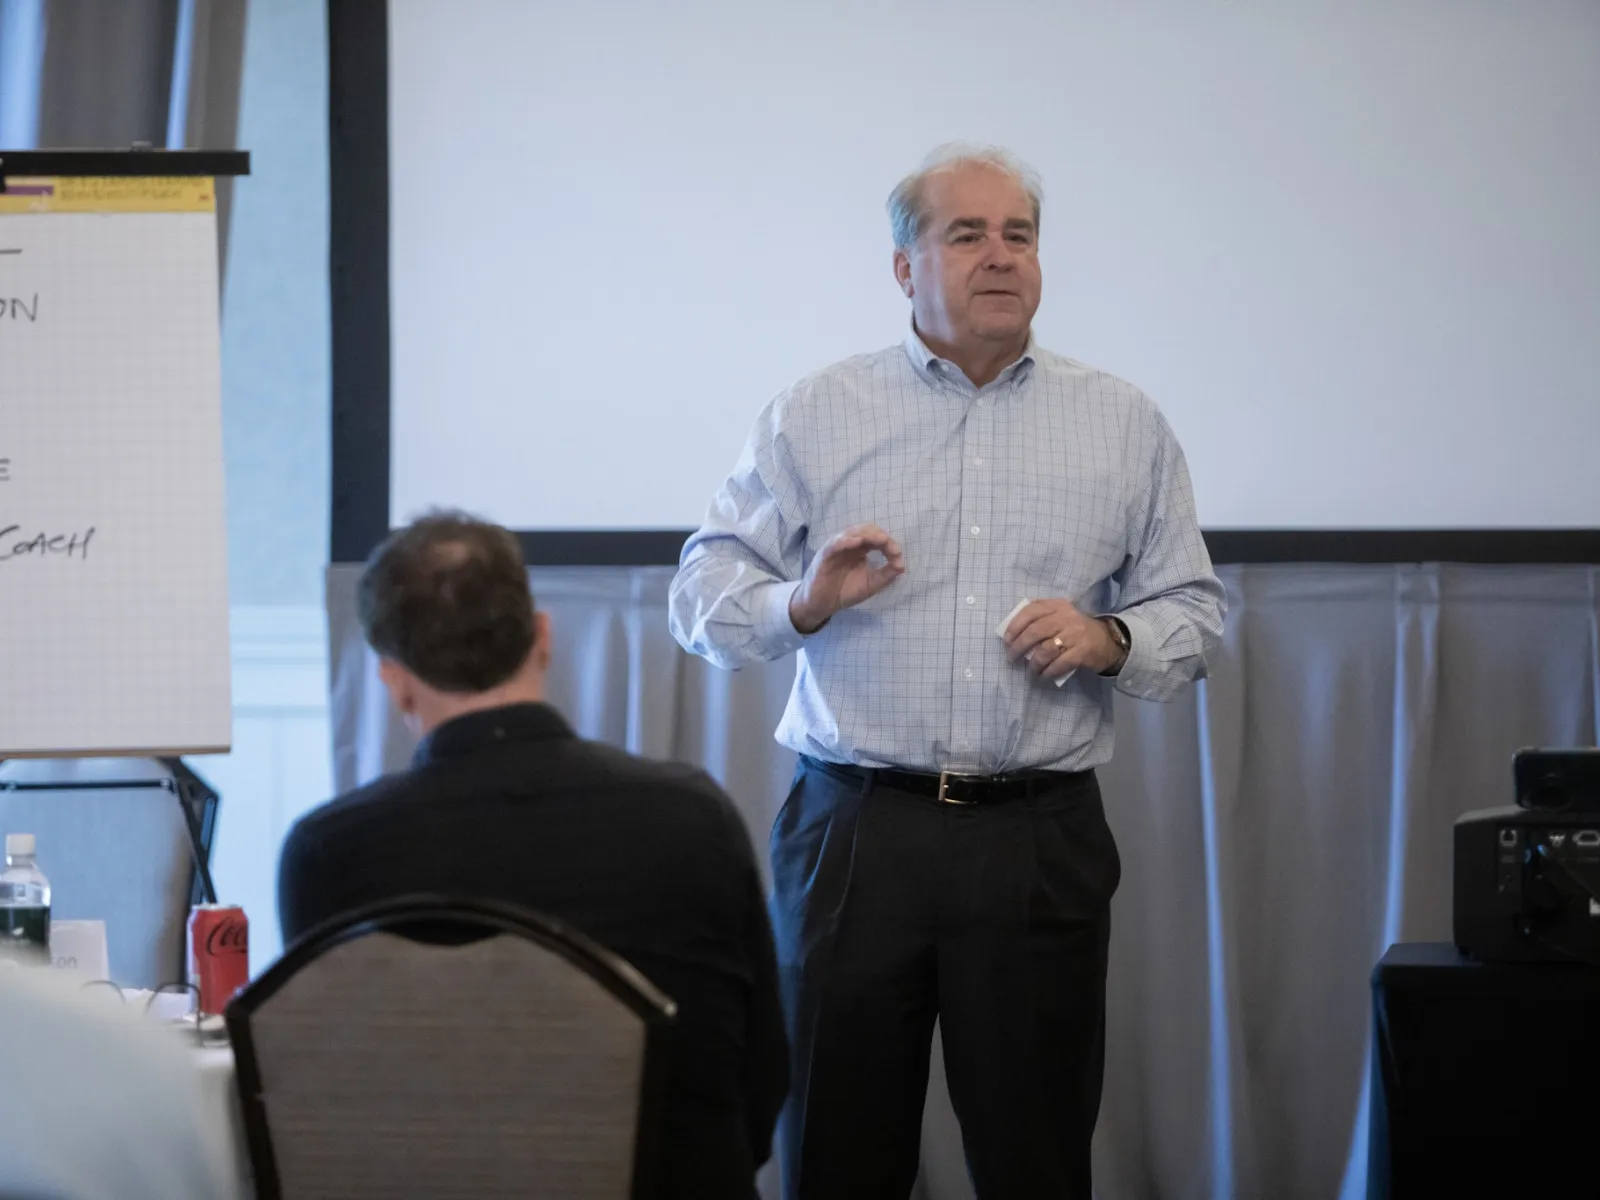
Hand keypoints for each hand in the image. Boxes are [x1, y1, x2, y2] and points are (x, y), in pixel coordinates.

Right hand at [789, 524, 905, 633]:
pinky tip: (858, 542)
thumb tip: (902, 565)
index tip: (898, 556)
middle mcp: (849, 545)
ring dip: (867, 534)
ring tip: (881, 540)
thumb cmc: (845, 591)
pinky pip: (835, 544)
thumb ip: (886, 575)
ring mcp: (836, 548)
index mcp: (860, 550)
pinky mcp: (825, 555)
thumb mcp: (871, 584)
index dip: (889, 544)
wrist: (823, 605)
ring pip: (851, 532)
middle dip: (881, 536)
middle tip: (892, 547)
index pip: (876, 539)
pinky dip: (846, 541)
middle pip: (866, 530)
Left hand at [1003, 599, 1119, 679]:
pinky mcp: (1082, 652)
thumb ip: (1040, 619)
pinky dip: (1047, 672)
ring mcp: (1075, 634)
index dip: (1014, 626)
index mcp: (1058, 605)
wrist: (1108, 641)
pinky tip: (1043, 676)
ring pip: (1045, 650)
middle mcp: (1066, 617)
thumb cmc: (1076, 630)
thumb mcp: (1060, 616)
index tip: (1006, 640)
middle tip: (1011, 658)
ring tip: (1029, 672)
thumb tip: (1012, 635)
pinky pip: (1059, 664)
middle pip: (1035, 631)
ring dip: (1033, 664)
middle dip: (1018, 647)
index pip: (1031, 610)